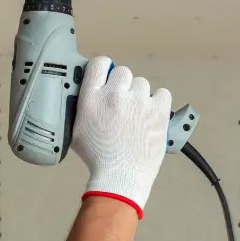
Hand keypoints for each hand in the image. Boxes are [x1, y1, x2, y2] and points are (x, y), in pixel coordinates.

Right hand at [71, 56, 171, 219]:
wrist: (120, 177)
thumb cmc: (98, 157)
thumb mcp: (77, 129)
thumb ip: (83, 105)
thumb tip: (89, 90)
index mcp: (92, 98)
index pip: (99, 63)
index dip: (105, 69)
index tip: (107, 77)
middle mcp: (114, 95)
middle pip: (122, 72)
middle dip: (123, 86)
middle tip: (122, 105)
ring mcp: (138, 101)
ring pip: (142, 83)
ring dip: (139, 96)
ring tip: (136, 115)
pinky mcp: (158, 110)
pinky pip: (162, 93)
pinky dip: (158, 102)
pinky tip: (151, 115)